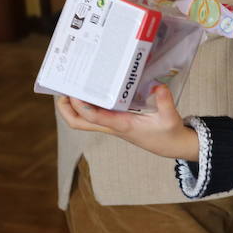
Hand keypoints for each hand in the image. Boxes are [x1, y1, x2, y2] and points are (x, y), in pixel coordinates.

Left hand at [54, 85, 198, 160]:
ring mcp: (112, 125)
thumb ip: (165, 102)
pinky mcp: (116, 122)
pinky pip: (93, 115)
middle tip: (62, 90)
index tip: (75, 91)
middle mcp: (112, 126)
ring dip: (72, 107)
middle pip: (79, 123)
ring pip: (83, 120)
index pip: (94, 117)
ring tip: (71, 87)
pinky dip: (86, 104)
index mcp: (121, 125)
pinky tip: (90, 90)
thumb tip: (158, 87)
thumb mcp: (170, 118)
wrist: (171, 146)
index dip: (81, 106)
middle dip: (66, 109)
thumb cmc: (168, 132)